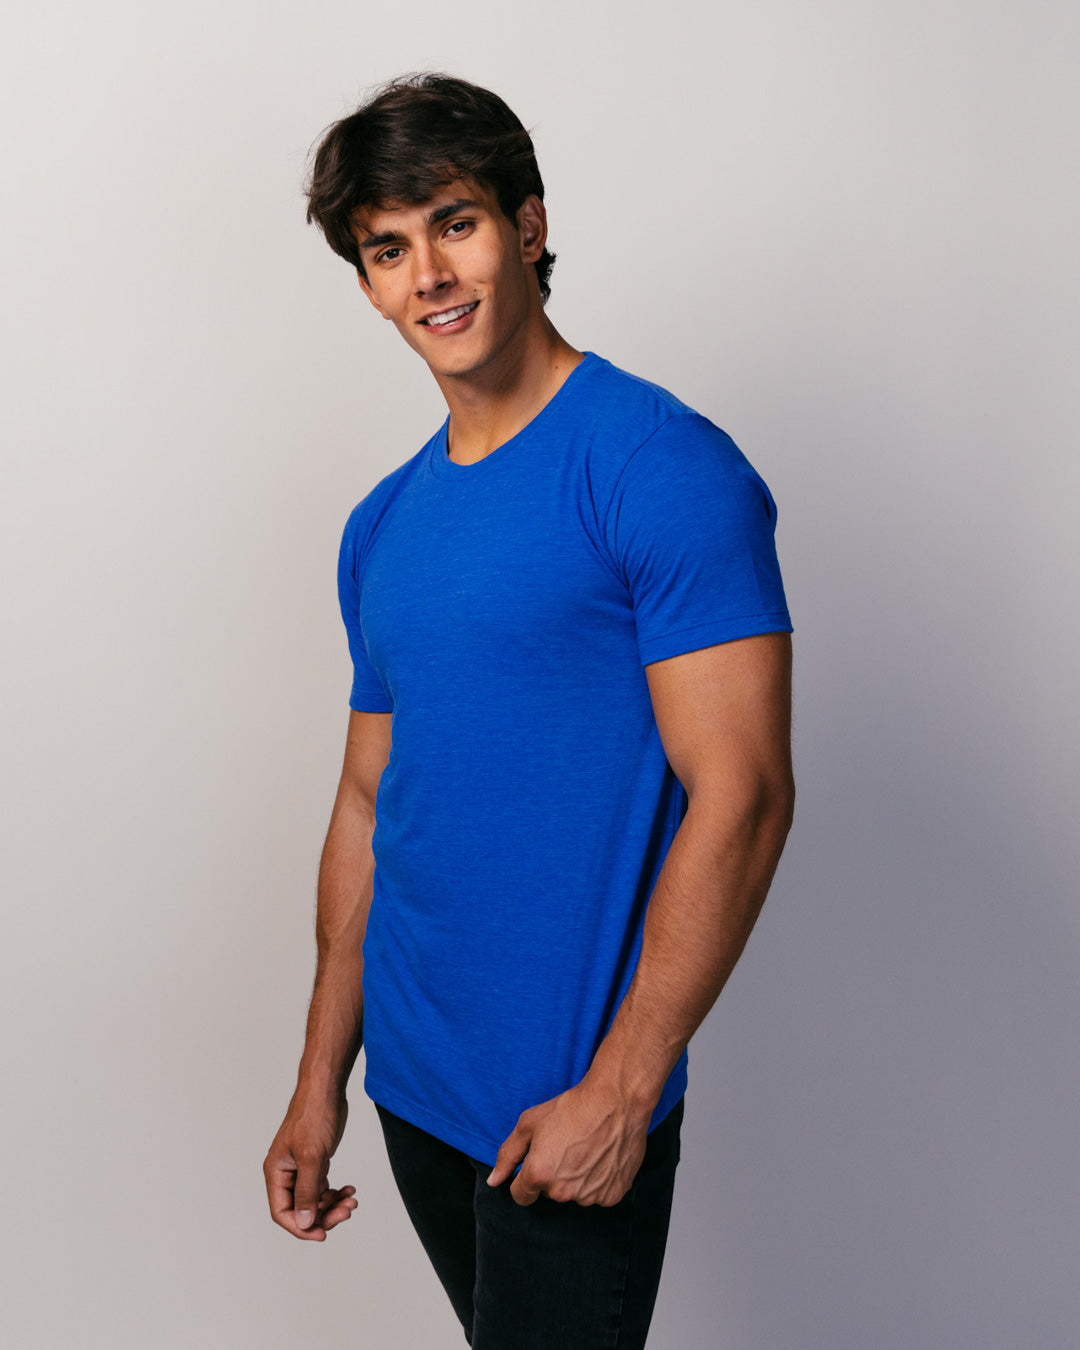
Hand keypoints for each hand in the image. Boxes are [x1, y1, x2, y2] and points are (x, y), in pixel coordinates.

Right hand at [263, 1089, 357, 1240]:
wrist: (326, 1090)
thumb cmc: (314, 1117)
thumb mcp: (311, 1156)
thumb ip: (307, 1191)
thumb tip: (303, 1223)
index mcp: (276, 1172)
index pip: (282, 1212)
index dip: (301, 1227)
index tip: (323, 1234)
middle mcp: (286, 1173)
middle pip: (300, 1209)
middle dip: (323, 1214)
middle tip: (347, 1211)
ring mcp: (301, 1168)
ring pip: (314, 1200)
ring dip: (332, 1204)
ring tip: (352, 1200)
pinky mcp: (315, 1162)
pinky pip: (322, 1187)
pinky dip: (336, 1192)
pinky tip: (350, 1189)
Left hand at [487, 1080, 651, 1207]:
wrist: (616, 1100)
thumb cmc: (571, 1107)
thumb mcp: (530, 1122)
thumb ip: (508, 1154)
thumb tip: (494, 1181)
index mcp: (539, 1174)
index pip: (520, 1195)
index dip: (525, 1177)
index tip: (538, 1161)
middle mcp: (563, 1192)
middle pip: (549, 1192)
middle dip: (552, 1175)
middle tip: (565, 1146)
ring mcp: (589, 1196)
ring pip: (574, 1194)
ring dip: (576, 1179)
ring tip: (586, 1149)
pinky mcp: (612, 1195)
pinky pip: (598, 1194)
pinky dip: (598, 1180)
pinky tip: (602, 1156)